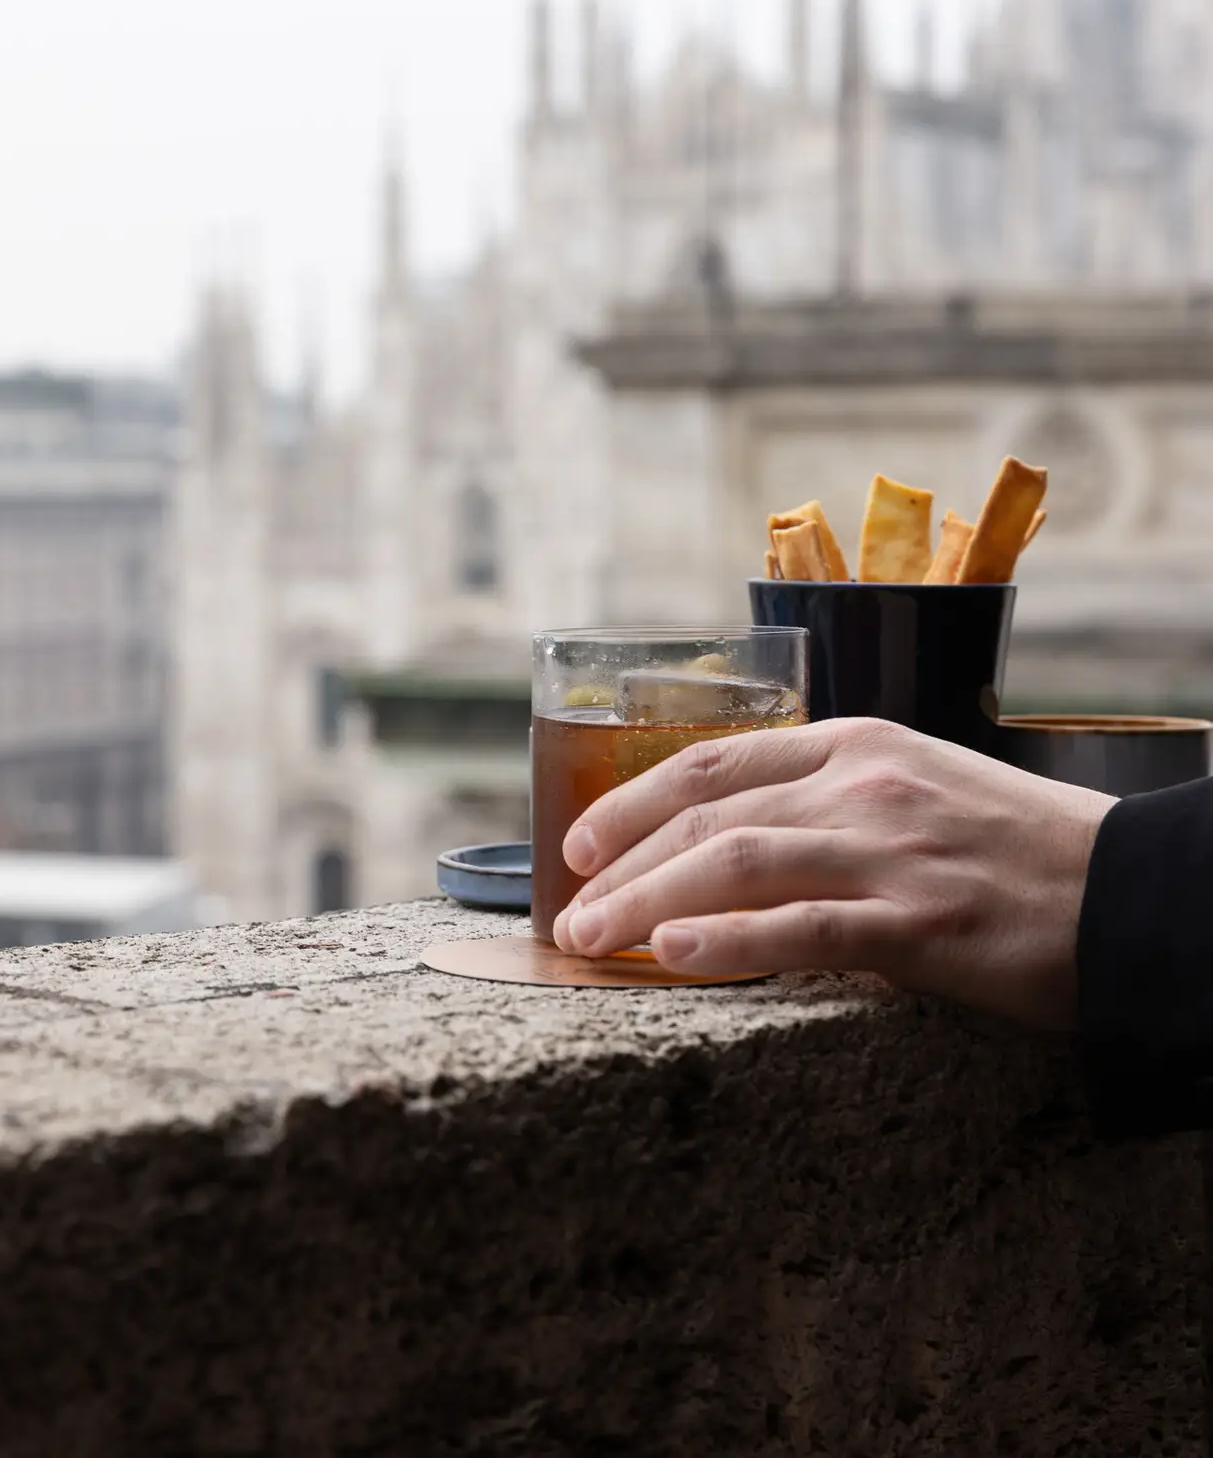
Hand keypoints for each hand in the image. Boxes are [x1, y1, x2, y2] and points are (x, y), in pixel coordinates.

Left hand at [551, 718, 1112, 1028]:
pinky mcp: (921, 922)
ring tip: (592, 939)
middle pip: (710, 812)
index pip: (718, 759)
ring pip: (738, 863)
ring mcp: (890, 849)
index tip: (583, 841)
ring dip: (647, 901)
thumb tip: (740, 838)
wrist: (1133, 893)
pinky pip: (804, 928)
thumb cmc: (1022, 850)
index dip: (636, 799)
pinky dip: (729, 941)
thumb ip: (835, 800)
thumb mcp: (920, 789)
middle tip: (569, 910)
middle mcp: (864, 785)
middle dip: (622, 859)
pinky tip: (673, 956)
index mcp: (860, 744)